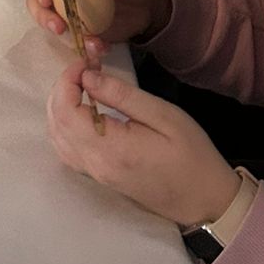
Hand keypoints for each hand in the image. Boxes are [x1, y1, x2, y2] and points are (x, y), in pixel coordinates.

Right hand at [26, 0, 169, 55]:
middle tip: (58, 27)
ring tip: (88, 42)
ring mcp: (73, 10)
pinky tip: (101, 47)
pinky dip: (86, 46)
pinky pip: (76, 40)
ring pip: (54, 24)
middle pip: (39, 1)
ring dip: (65, 36)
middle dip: (43, 16)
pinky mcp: (84, 29)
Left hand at [47, 60, 240, 228]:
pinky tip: (81, 112)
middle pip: (56, 123)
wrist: (207, 200)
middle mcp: (96, 165)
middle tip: (85, 70)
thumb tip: (87, 78)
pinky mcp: (101, 179)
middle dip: (62, 90)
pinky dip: (64, 127)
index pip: (66, 111)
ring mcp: (97, 176)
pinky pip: (68, 152)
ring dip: (60, 108)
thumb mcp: (164, 115)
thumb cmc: (192, 155)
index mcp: (111, 149)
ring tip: (82, 86)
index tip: (85, 63)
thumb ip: (122, 95)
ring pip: (57, 139)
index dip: (67, 81)